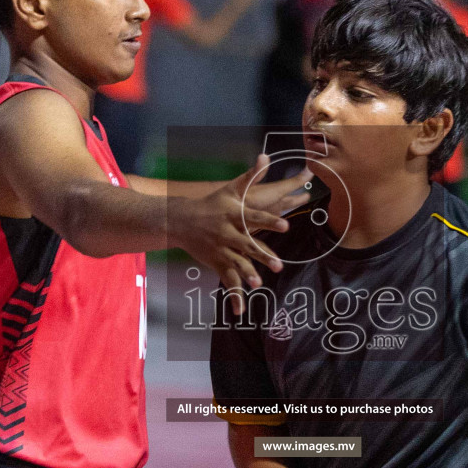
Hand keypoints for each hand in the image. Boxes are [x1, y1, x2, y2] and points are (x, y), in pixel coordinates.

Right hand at [171, 154, 310, 308]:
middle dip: (263, 255)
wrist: (181, 220)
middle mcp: (229, 233)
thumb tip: (266, 156)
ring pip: (237, 264)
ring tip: (259, 285)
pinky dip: (234, 296)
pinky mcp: (217, 263)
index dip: (270, 222)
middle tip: (278, 264)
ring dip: (247, 275)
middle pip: (248, 244)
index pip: (256, 218)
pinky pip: (227, 280)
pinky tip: (241, 310)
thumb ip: (251, 176)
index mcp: (235, 214)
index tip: (286, 225)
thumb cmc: (212, 203)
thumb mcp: (231, 189)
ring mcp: (222, 250)